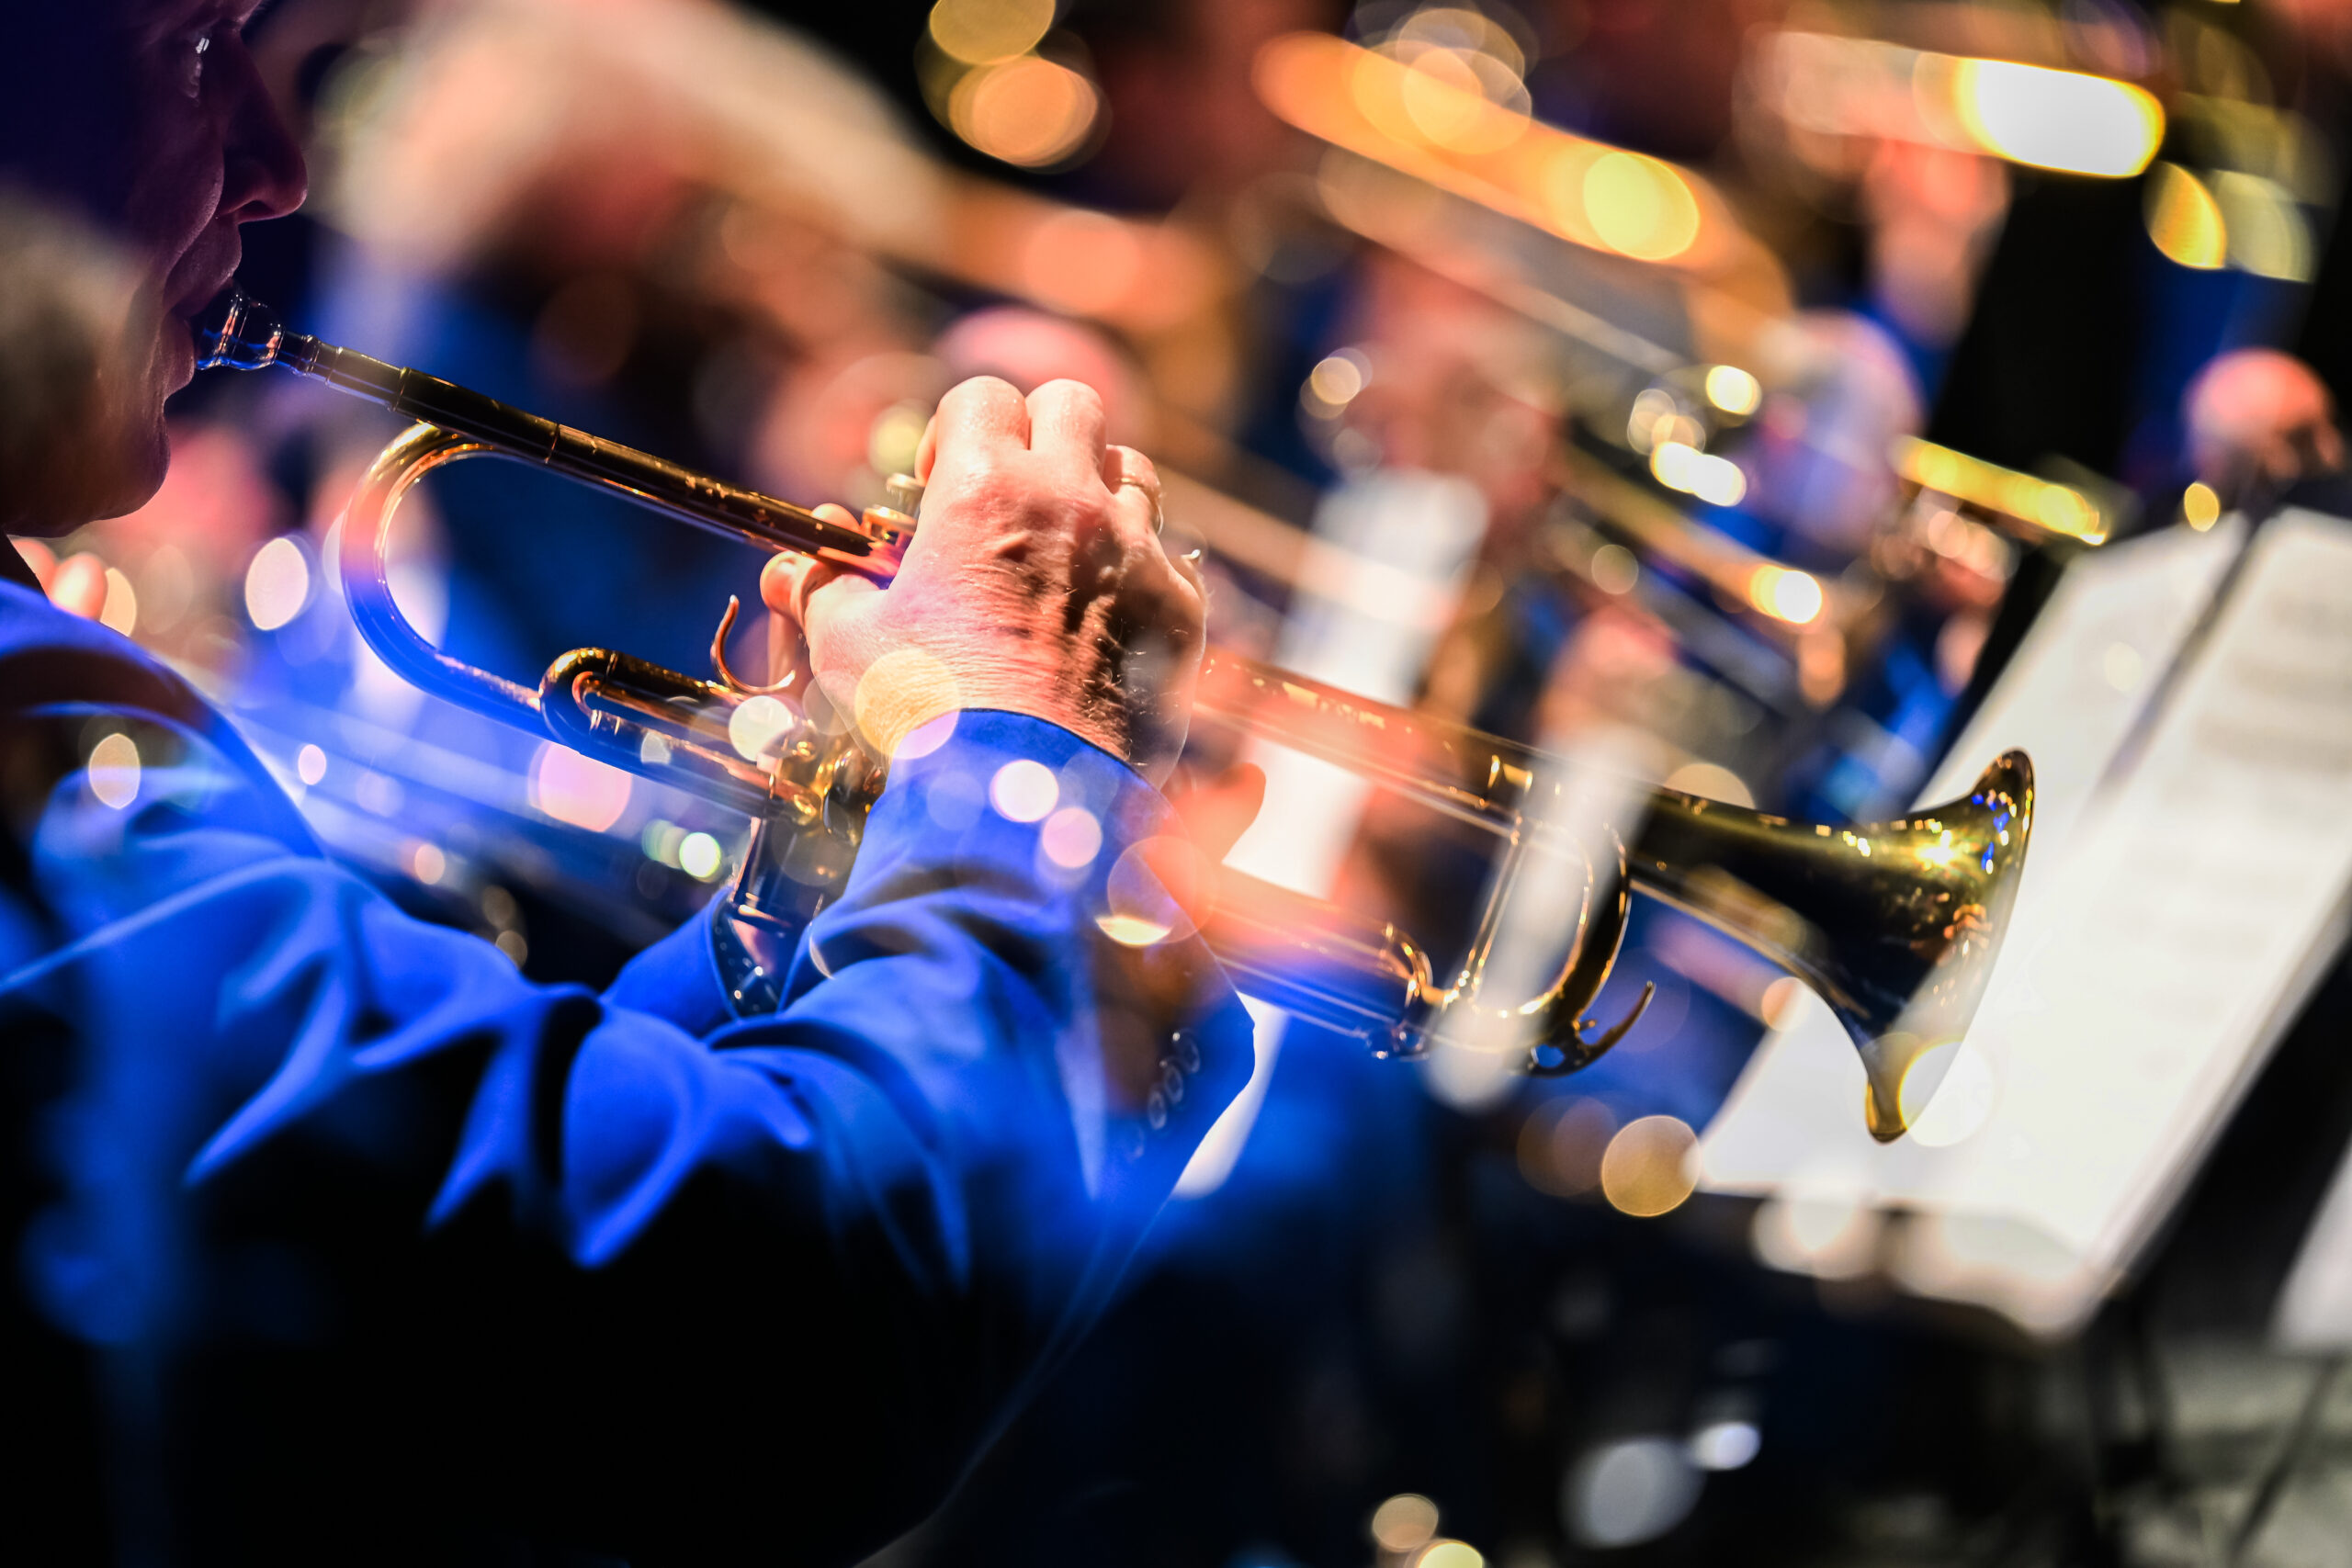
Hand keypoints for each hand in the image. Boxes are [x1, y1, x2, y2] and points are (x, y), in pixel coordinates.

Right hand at [762, 377, 1205, 783]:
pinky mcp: (1178, 606)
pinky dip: (1138, 570)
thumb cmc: (927, 715)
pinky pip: (1170, 555)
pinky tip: (1105, 613)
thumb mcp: (848, 647)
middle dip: (1037, 432)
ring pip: (1133, 471)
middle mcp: (1071, 500)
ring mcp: (1136, 550)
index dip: (956, 429)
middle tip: (1009, 492)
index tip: (937, 485)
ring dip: (1097, 490)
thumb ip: (822, 591)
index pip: (983, 395)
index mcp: (984, 488)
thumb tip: (793, 569)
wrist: (1025, 794)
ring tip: (1062, 548)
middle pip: (1072, 405)